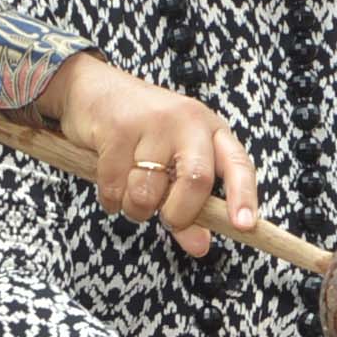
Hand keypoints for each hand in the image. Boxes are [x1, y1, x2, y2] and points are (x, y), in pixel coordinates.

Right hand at [45, 53, 259, 250]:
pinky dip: (110, 199)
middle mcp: (187, 121)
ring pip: (147, 192)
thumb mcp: (174, 164)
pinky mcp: (117, 129)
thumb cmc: (142, 134)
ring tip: (130, 193)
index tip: (244, 227)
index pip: (238, 165)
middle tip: (167, 218)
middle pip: (196, 180)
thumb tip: (199, 247)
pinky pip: (114, 187)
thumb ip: (190, 208)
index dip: (244, 197)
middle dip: (179, 213)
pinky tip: (110, 183)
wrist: (92, 89)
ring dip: (135, 209)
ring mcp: (152, 122)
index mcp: (211, 130)